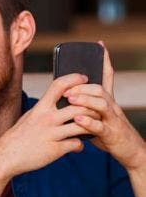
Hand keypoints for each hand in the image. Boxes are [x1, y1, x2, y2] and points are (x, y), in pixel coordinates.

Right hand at [0, 73, 96, 177]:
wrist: (5, 157)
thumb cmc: (18, 137)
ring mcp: (51, 134)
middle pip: (78, 106)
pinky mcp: (55, 150)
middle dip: (92, 107)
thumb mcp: (29, 117)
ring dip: (92, 126)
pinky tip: (78, 146)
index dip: (74, 79)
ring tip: (94, 127)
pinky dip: (79, 145)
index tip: (84, 78)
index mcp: (40, 108)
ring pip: (82, 125)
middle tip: (98, 109)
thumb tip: (59, 103)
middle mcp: (46, 119)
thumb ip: (45, 110)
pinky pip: (76, 144)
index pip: (59, 85)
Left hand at [64, 44, 145, 169]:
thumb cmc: (110, 133)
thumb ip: (85, 107)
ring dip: (84, 100)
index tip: (99, 45)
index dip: (104, 61)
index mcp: (108, 101)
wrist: (131, 152)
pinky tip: (77, 119)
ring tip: (69, 99)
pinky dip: (88, 122)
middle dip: (82, 86)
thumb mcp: (98, 117)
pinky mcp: (112, 134)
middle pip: (100, 89)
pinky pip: (100, 126)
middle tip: (65, 88)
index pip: (107, 77)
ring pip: (101, 104)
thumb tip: (67, 96)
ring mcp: (113, 120)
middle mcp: (112, 107)